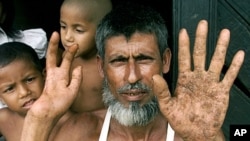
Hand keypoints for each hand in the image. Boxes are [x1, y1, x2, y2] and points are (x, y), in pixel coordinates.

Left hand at [27, 32, 81, 119]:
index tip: (76, 45)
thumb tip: (78, 67)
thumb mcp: (72, 91)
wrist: (46, 111)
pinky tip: (55, 58)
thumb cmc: (59, 102)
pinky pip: (51, 65)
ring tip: (55, 42)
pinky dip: (53, 58)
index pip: (67, 59)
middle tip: (55, 33)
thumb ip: (77, 78)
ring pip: (50, 59)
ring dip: (52, 49)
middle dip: (53, 43)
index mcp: (60, 74)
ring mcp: (49, 75)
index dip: (72, 51)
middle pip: (51, 54)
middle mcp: (53, 72)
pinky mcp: (48, 79)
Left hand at [153, 20, 244, 139]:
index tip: (183, 32)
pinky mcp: (221, 91)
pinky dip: (235, 66)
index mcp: (184, 80)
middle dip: (201, 39)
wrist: (196, 132)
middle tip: (202, 24)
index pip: (184, 58)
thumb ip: (162, 92)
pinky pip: (229, 76)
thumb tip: (155, 77)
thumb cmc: (181, 120)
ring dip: (220, 48)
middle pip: (200, 54)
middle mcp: (197, 78)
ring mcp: (210, 83)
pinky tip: (239, 55)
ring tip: (224, 34)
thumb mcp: (167, 107)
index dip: (184, 45)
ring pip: (216, 61)